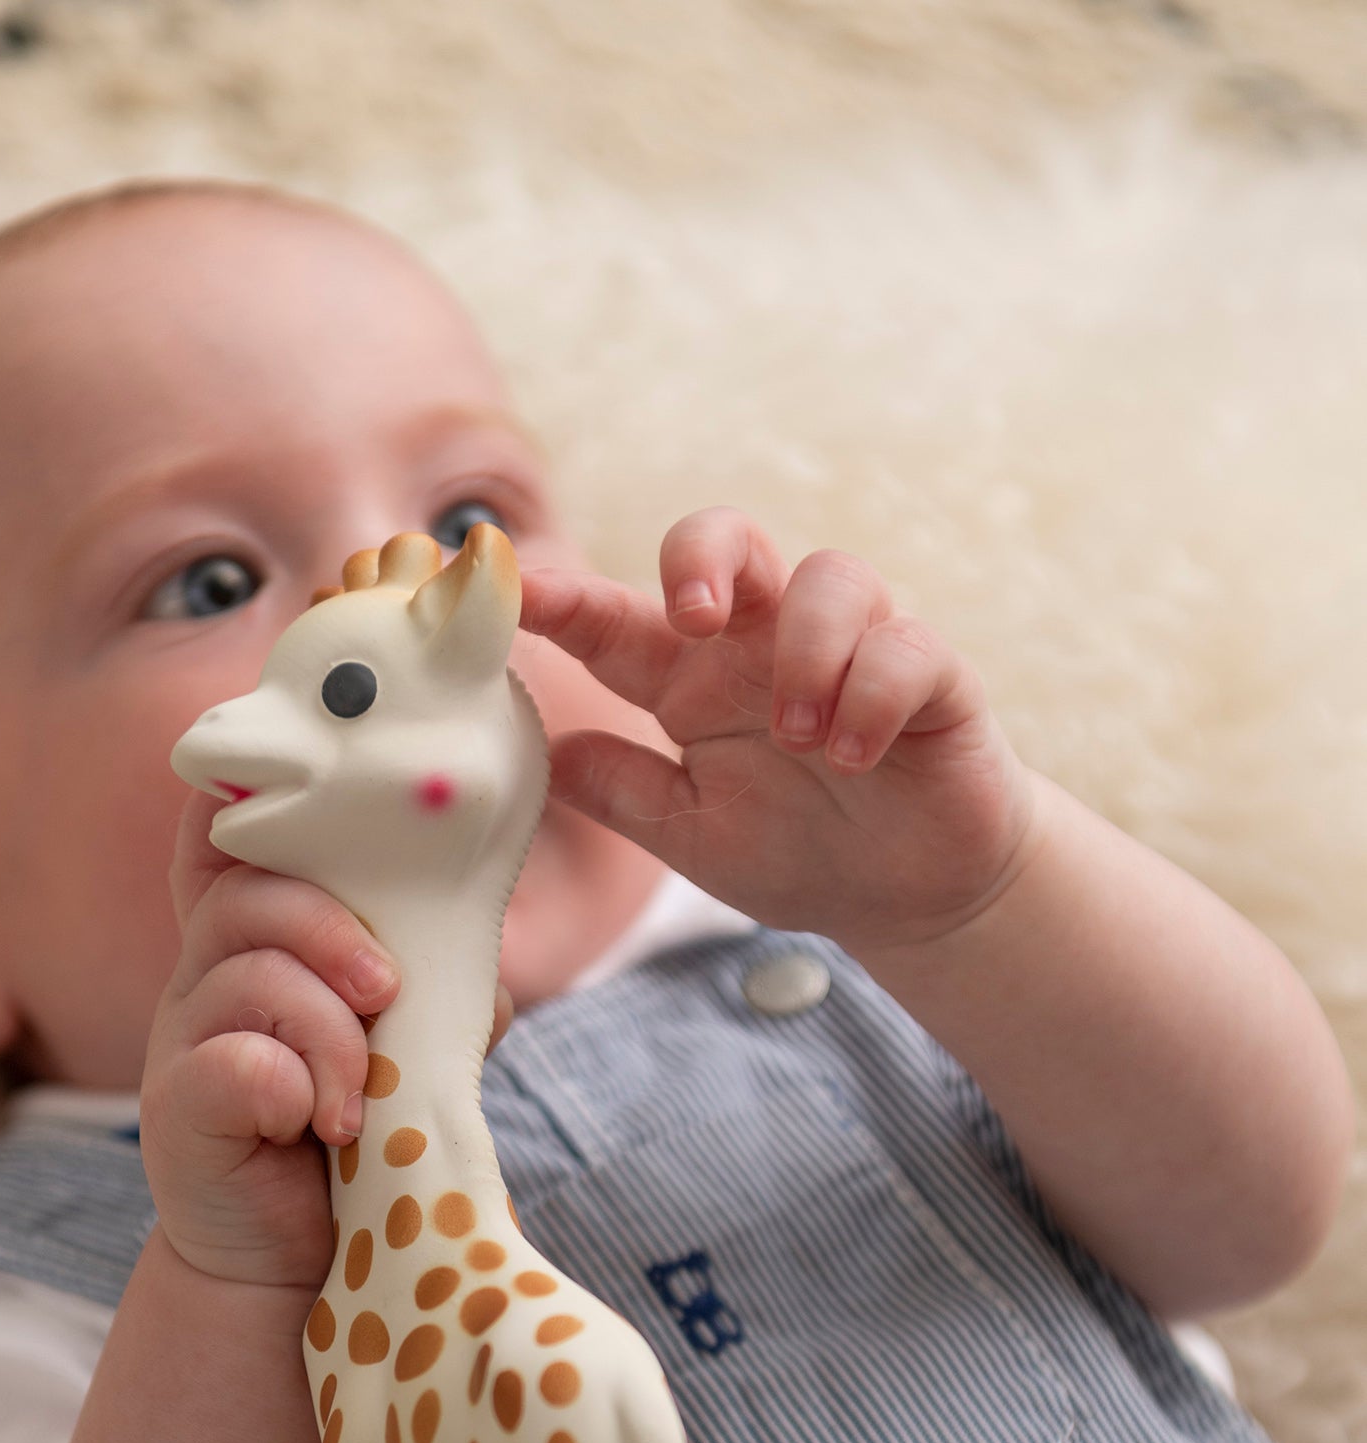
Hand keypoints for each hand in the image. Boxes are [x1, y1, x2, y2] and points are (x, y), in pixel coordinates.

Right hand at [142, 794, 512, 1292]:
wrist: (300, 1263)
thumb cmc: (357, 1144)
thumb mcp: (408, 1059)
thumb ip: (444, 1004)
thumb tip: (487, 983)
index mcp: (261, 945)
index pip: (229, 844)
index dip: (248, 806)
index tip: (308, 796)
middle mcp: (208, 976)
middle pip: (249, 893)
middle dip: (333, 932)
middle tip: (386, 994)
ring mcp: (183, 1039)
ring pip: (250, 974)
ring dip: (330, 1032)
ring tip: (358, 1098)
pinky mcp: (175, 1106)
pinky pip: (230, 1060)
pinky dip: (291, 1086)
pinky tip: (317, 1126)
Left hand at [522, 508, 1040, 958]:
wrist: (908, 898)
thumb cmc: (796, 851)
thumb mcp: (689, 835)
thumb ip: (620, 792)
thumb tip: (540, 754)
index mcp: (693, 681)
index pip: (617, 620)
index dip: (565, 599)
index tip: (513, 589)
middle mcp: (766, 647)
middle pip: (729, 540)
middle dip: (701, 557)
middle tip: (692, 620)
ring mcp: (851, 653)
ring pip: (829, 577)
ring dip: (806, 650)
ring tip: (797, 739)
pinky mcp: (931, 679)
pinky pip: (905, 647)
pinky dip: (872, 695)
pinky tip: (853, 757)